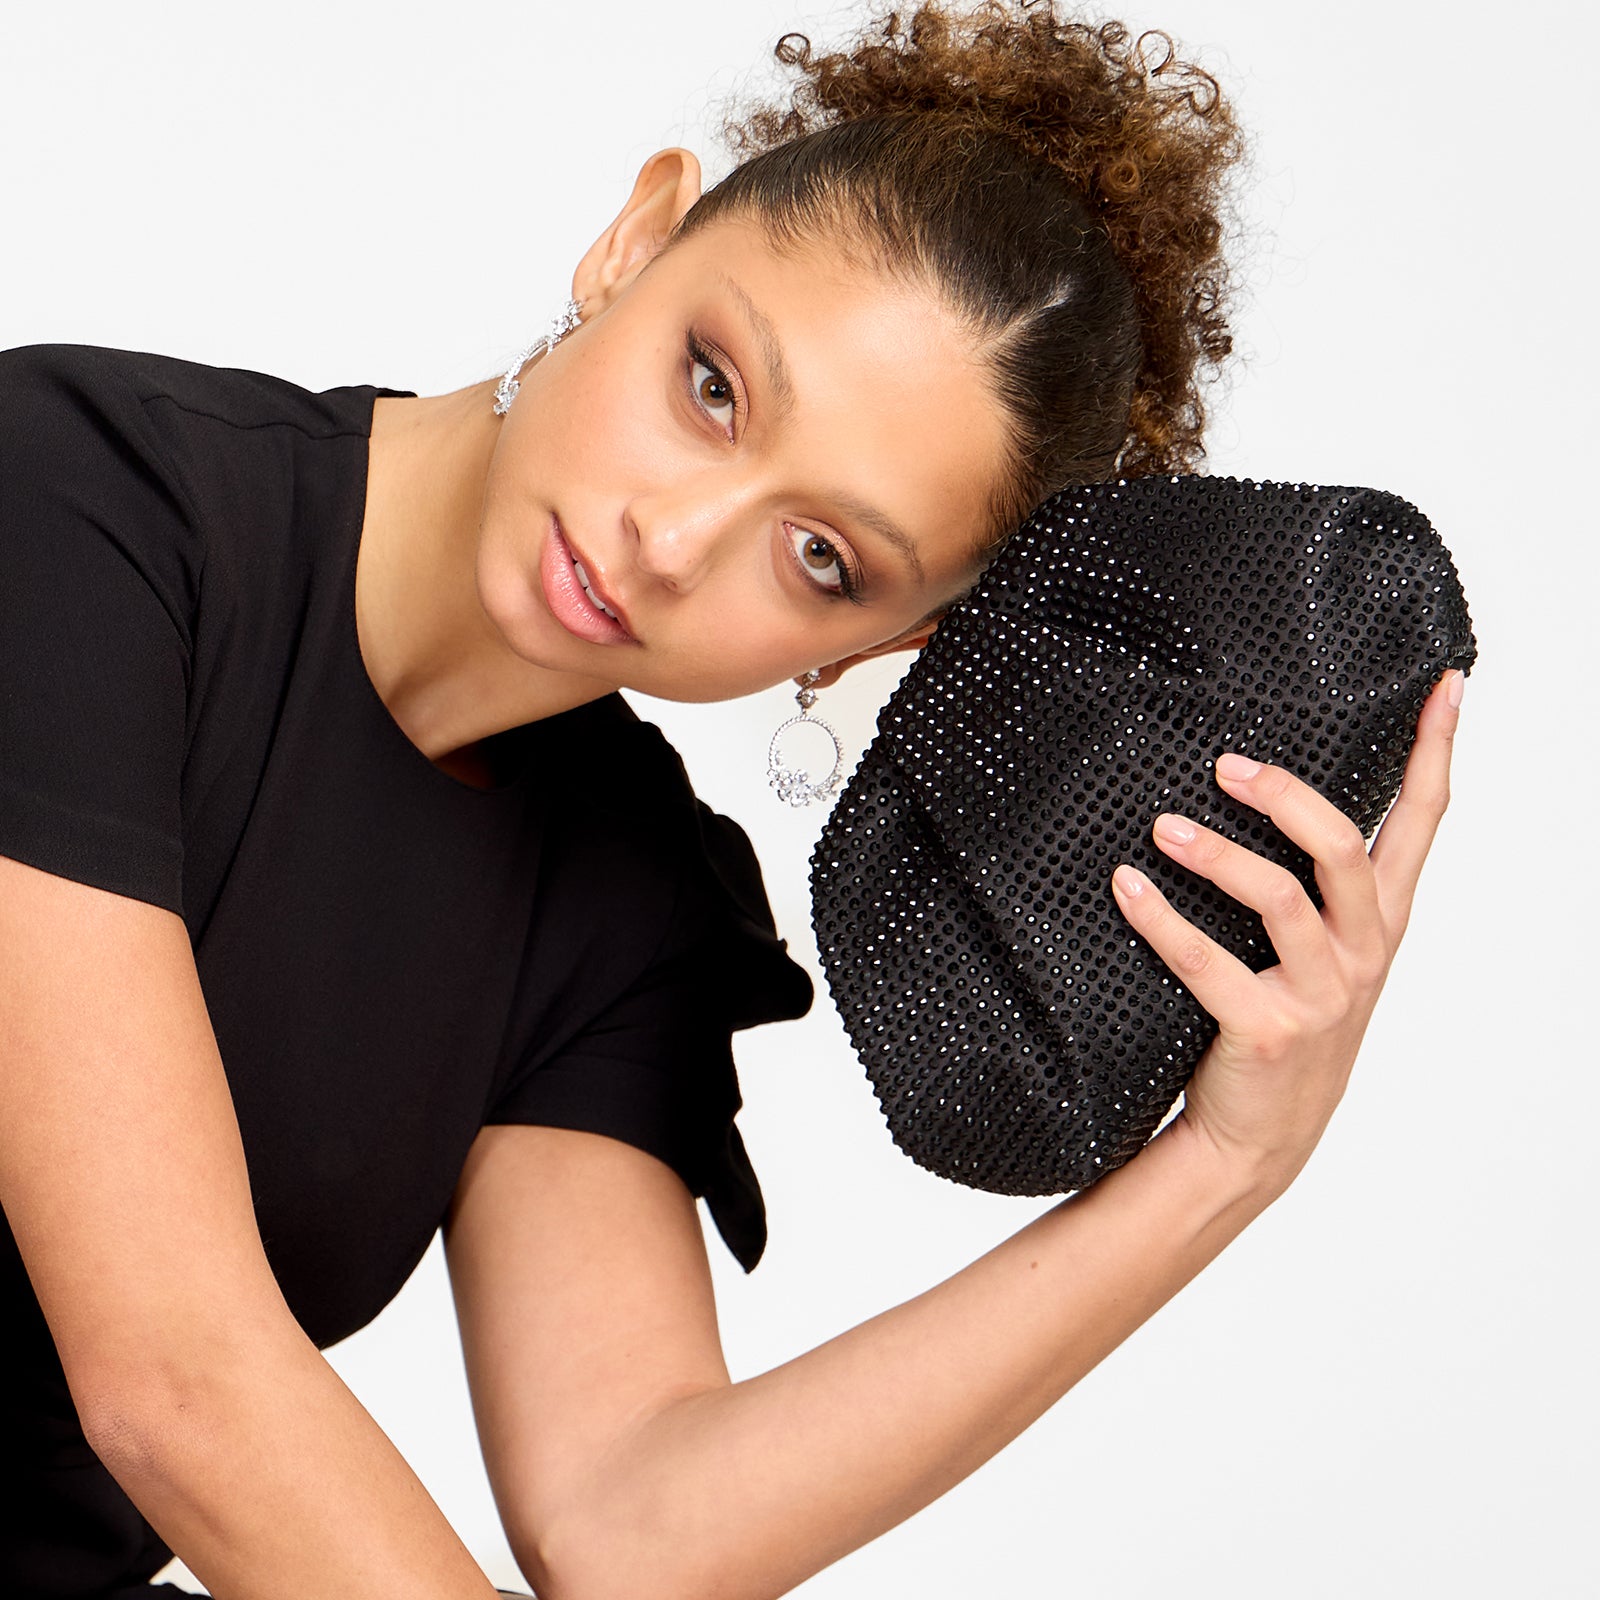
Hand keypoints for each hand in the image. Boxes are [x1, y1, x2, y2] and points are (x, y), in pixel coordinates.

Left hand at [1109, 669, 1464, 1194]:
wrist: (1260, 1136)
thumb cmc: (1281, 1023)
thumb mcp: (1320, 953)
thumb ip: (1314, 885)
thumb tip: (1262, 786)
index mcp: (1380, 922)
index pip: (1422, 823)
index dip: (1435, 752)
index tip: (1445, 686)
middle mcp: (1363, 953)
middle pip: (1345, 850)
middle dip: (1289, 798)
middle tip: (1229, 766)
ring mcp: (1320, 995)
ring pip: (1281, 900)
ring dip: (1217, 856)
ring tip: (1163, 827)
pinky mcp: (1267, 1030)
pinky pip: (1206, 962)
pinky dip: (1160, 919)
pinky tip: (1127, 888)